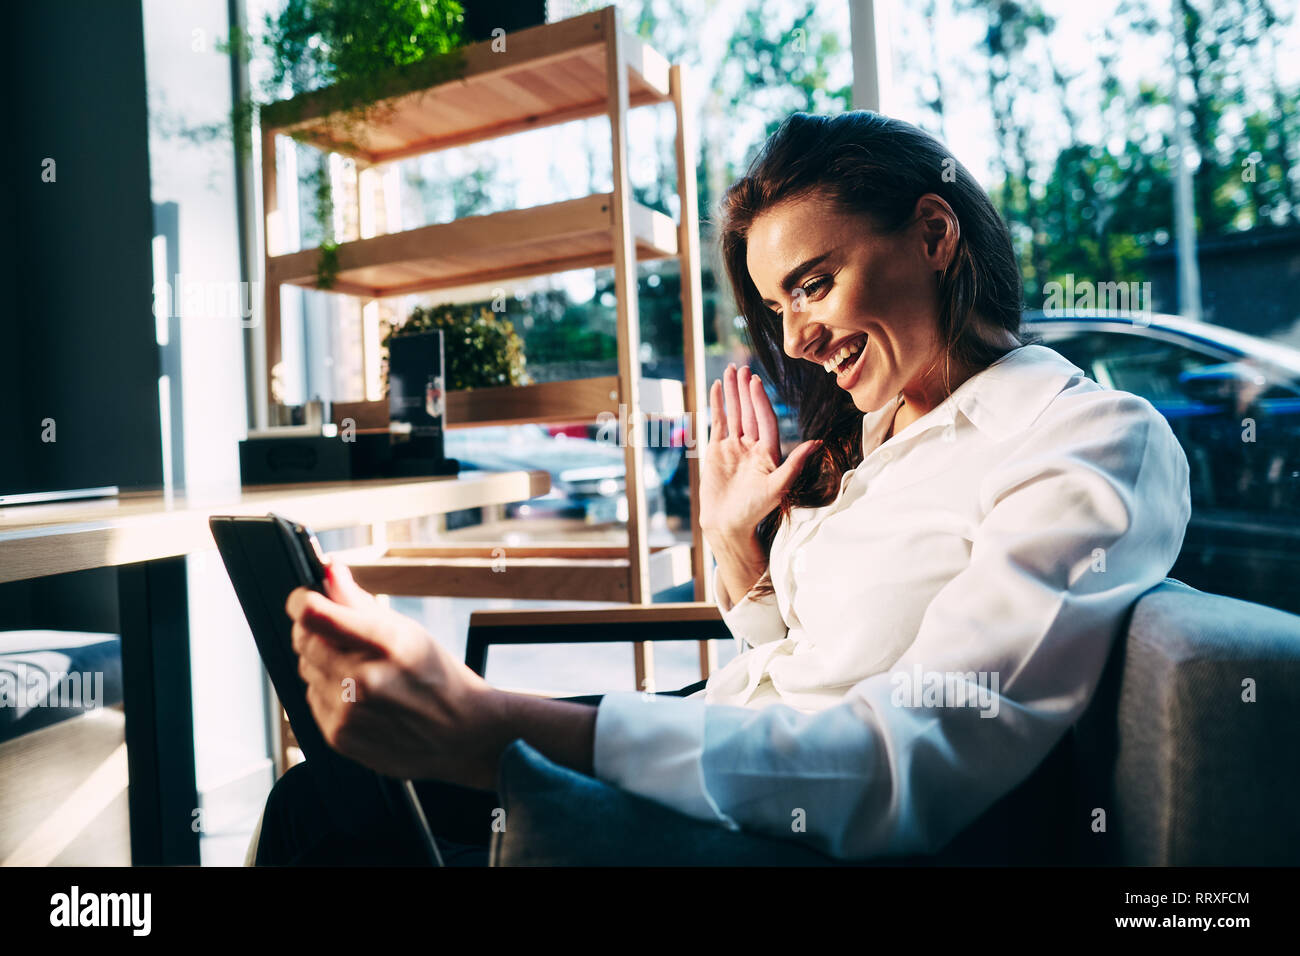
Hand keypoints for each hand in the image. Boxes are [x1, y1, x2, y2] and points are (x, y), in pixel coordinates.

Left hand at [286, 561, 503, 786]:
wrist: (463, 734)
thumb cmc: (438, 676)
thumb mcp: (408, 631)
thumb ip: (359, 600)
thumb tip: (328, 569)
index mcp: (387, 644)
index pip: (314, 615)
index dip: (301, 601)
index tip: (304, 598)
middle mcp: (364, 679)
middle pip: (304, 641)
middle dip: (316, 632)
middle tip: (343, 638)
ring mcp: (349, 712)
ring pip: (306, 670)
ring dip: (323, 664)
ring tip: (361, 672)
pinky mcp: (339, 737)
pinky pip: (312, 700)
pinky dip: (328, 693)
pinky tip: (360, 697)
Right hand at [701, 363, 820, 541]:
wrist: (728, 525)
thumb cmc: (754, 511)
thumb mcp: (778, 487)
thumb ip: (795, 463)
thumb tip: (817, 442)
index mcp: (768, 453)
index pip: (765, 420)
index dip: (760, 401)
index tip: (755, 382)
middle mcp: (751, 446)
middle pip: (749, 412)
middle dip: (745, 390)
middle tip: (742, 369)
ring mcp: (733, 448)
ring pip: (733, 413)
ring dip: (731, 393)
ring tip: (729, 371)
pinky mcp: (716, 452)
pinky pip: (717, 423)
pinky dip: (717, 405)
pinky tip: (715, 388)